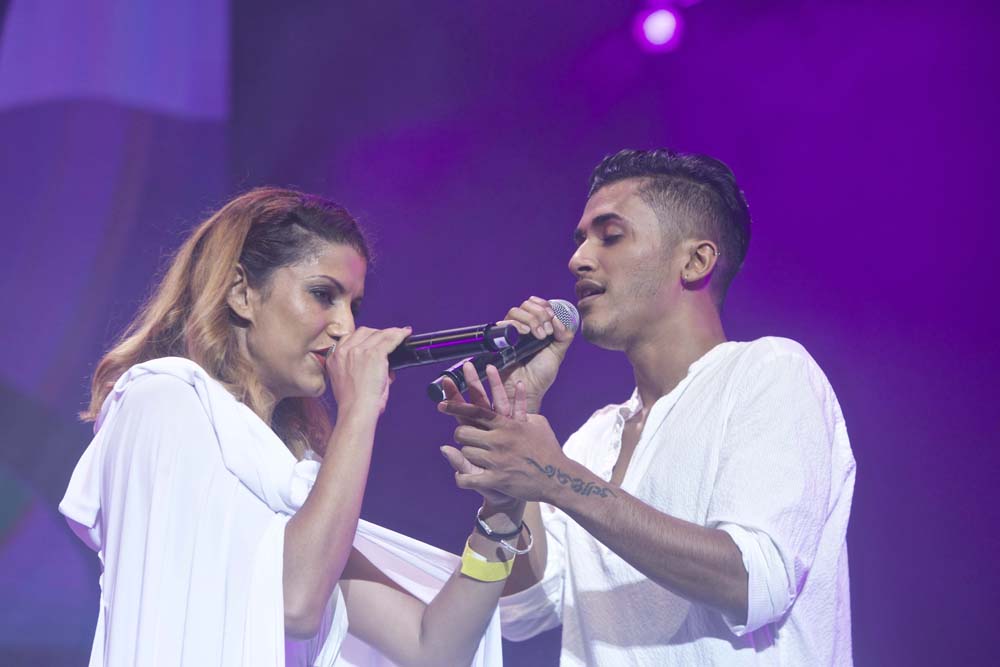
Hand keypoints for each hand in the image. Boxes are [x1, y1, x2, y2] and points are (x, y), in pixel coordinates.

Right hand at [326, 326, 411, 414]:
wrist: (356, 410)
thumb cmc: (354, 404)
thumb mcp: (348, 384)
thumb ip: (361, 372)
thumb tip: (386, 370)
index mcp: (334, 358)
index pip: (351, 338)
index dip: (365, 337)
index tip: (374, 339)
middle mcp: (344, 351)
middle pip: (364, 332)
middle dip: (377, 333)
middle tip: (388, 338)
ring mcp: (359, 351)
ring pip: (378, 334)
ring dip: (390, 333)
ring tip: (399, 334)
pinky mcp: (374, 354)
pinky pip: (390, 339)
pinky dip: (399, 335)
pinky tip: (405, 334)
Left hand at [439, 369, 567, 502]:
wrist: (558, 477)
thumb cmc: (549, 448)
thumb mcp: (538, 423)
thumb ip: (523, 410)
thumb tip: (518, 394)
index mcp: (507, 424)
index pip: (475, 410)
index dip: (456, 406)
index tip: (441, 405)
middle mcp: (499, 440)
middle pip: (464, 432)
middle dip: (462, 434)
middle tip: (466, 437)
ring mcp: (497, 460)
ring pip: (466, 453)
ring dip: (467, 455)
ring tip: (477, 457)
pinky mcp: (497, 479)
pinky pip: (468, 479)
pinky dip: (463, 479)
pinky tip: (465, 478)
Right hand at [497, 296, 574, 411]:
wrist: (528, 389)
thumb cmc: (541, 374)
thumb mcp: (558, 352)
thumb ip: (564, 335)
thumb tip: (558, 319)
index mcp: (536, 327)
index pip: (536, 305)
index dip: (544, 305)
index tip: (551, 316)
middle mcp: (522, 327)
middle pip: (526, 305)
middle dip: (539, 313)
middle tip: (547, 331)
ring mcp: (510, 333)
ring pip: (515, 311)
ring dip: (531, 319)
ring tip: (539, 335)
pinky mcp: (500, 340)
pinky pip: (504, 323)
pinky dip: (517, 324)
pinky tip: (526, 333)